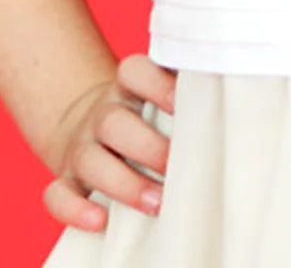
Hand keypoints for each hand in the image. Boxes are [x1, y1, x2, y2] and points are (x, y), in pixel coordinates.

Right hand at [43, 54, 177, 231]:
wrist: (94, 129)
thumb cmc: (145, 116)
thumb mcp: (161, 98)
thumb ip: (188, 96)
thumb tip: (232, 98)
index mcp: (128, 88)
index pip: (133, 71)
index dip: (155, 83)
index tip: (181, 102)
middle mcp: (102, 114)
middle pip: (113, 122)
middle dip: (147, 147)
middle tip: (176, 165)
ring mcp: (81, 147)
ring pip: (90, 159)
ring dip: (124, 183)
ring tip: (157, 203)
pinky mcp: (66, 180)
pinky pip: (58, 193)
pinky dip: (75, 209)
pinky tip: (101, 219)